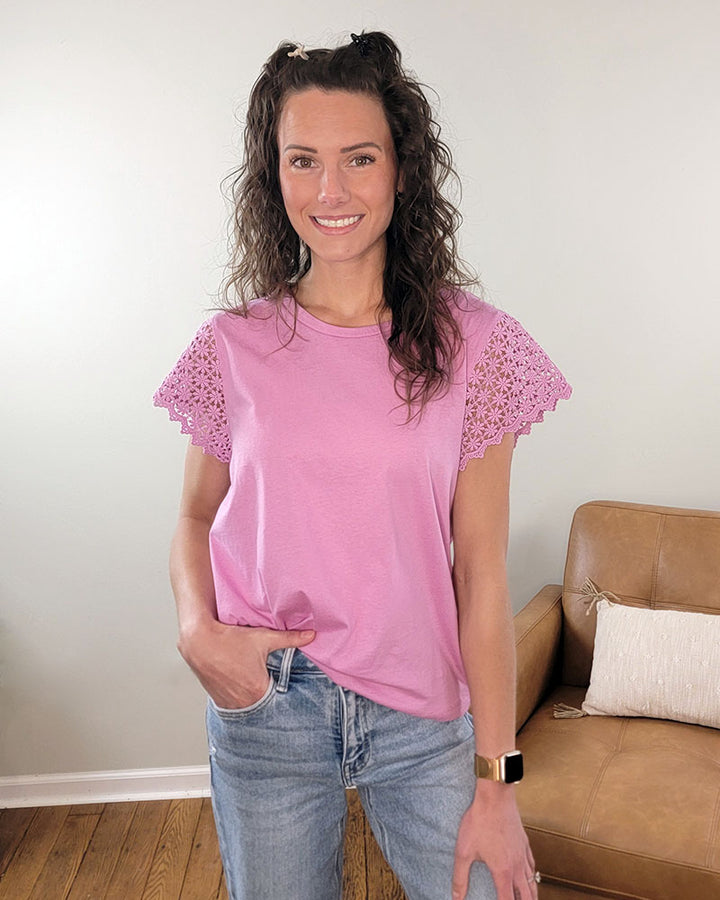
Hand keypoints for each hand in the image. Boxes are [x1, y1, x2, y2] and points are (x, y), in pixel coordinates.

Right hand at [177, 620, 314, 708]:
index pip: (278, 703)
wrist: (199, 641)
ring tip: (256, 692)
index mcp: (257, 689)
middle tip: (274, 693)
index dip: (284, 698)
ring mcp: (228, 703)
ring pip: (247, 708)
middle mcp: (243, 701)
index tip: (287, 696)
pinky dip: (239, 702)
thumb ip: (290, 638)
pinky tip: (242, 691)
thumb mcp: (263, 637)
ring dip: (253, 702)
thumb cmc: (230, 639)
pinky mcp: (217, 701)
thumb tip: (312, 635)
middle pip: (263, 707)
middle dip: (270, 701)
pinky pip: (233, 706)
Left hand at [452, 782, 537, 899]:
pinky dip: (533, 875)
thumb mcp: (464, 851)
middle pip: (527, 895)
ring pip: (533, 880)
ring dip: (531, 894)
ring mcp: (523, 853)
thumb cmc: (479, 821)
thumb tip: (456, 896)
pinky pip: (533, 863)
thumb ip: (460, 877)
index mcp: (503, 871)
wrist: (495, 797)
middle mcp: (517, 865)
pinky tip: (530, 874)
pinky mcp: (524, 841)